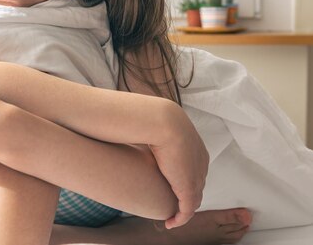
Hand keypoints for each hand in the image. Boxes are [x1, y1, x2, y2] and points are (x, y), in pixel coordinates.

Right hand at [150, 108, 208, 228]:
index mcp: (196, 149)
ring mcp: (196, 176)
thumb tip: (142, 130)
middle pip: (196, 186)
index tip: (170, 185)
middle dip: (185, 197)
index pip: (194, 170)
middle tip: (172, 204)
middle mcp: (201, 165)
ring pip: (193, 200)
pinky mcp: (188, 188)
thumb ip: (157, 132)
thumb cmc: (156, 120)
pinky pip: (187, 210)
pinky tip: (171, 222)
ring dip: (183, 210)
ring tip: (171, 217)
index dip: (184, 180)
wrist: (162, 122)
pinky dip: (181, 218)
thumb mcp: (160, 127)